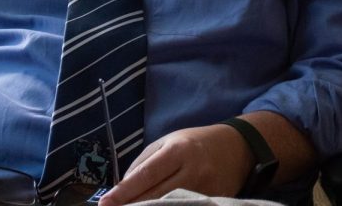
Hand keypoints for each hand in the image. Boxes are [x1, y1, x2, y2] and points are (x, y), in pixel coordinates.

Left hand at [97, 124, 249, 205]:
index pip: (145, 175)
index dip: (123, 192)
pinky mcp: (215, 200)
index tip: (104, 203)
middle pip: (156, 197)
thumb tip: (122, 188)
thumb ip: (144, 163)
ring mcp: (206, 190)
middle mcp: (192, 171)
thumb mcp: (168, 142)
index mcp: (178, 151)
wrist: (237, 146)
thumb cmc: (195, 142)